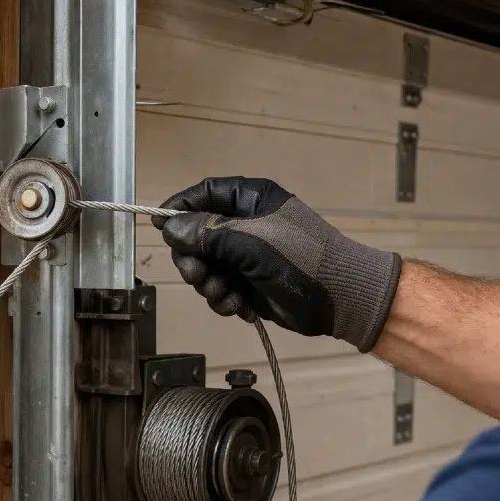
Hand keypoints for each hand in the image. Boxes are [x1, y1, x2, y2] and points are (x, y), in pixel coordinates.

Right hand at [154, 177, 401, 351]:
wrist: (340, 300)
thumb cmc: (302, 259)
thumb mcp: (250, 241)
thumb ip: (207, 233)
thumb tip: (170, 227)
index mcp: (251, 200)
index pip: (204, 194)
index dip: (179, 208)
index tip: (159, 225)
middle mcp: (246, 224)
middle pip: (197, 235)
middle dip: (193, 259)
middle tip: (196, 275)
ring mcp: (247, 255)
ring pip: (206, 266)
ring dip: (208, 284)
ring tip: (225, 294)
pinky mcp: (249, 283)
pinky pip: (220, 288)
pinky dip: (224, 300)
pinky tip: (239, 306)